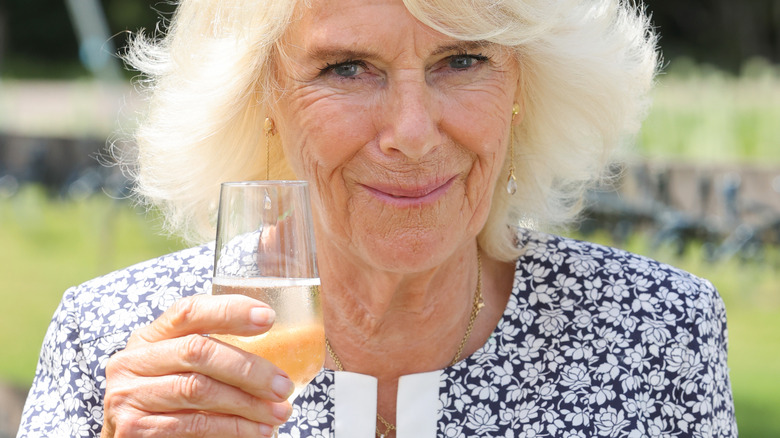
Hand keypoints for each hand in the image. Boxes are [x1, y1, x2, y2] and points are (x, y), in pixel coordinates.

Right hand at [101, 294, 293, 436]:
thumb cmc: (167, 401)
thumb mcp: (180, 369)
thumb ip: (213, 355)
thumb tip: (278, 350)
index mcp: (149, 337)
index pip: (189, 310)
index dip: (229, 310)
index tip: (268, 318)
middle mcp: (133, 360)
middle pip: (198, 350)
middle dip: (248, 368)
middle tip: (283, 385)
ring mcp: (128, 395)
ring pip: (198, 389)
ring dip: (247, 403)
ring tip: (279, 413)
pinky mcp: (134, 428)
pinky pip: (193, 424)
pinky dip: (232, 428)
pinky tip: (256, 431)